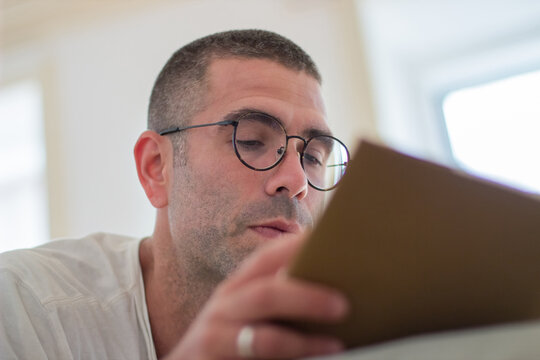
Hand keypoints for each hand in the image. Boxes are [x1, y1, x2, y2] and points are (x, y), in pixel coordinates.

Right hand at [164, 236, 347, 358]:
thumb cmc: (230, 339)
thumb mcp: (248, 314)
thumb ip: (277, 301)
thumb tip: (332, 292)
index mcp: (238, 286)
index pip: (266, 258)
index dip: (297, 248)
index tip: (330, 241)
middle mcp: (225, 303)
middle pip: (265, 293)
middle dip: (305, 296)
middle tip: (343, 304)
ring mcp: (214, 332)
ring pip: (260, 335)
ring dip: (300, 340)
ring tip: (334, 344)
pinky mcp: (208, 357)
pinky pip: (253, 356)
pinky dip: (287, 358)